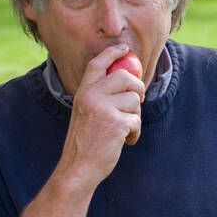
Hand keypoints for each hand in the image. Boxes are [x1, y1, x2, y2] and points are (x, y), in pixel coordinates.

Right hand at [57, 43, 146, 187]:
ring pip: (135, 100)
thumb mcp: (85, 113)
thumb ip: (99, 96)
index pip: (97, 64)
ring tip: (124, 129)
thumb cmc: (85, 142)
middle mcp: (92, 96)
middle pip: (125, 77)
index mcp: (83, 92)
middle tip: (138, 101)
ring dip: (135, 116)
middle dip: (137, 88)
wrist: (78, 167)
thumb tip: (126, 80)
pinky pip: (137, 120)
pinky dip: (135, 132)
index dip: (112, 53)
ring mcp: (104, 108)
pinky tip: (126, 141)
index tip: (125, 49)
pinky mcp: (117, 122)